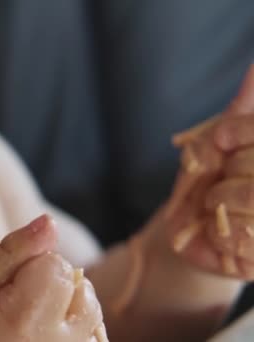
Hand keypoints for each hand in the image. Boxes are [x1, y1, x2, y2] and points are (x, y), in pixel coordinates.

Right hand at [0, 215, 106, 341]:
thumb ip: (12, 252)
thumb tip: (49, 222)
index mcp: (27, 320)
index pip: (58, 265)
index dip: (33, 268)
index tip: (9, 290)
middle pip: (81, 289)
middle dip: (55, 287)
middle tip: (20, 308)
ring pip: (90, 313)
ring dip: (67, 311)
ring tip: (33, 325)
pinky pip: (91, 337)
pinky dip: (73, 332)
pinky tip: (45, 338)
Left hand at [165, 64, 253, 278]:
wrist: (190, 230)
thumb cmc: (208, 179)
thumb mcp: (218, 141)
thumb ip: (244, 111)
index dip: (238, 132)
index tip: (219, 141)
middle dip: (227, 172)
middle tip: (218, 183)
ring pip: (250, 196)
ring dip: (219, 201)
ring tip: (217, 208)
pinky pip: (242, 239)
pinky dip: (219, 233)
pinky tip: (220, 233)